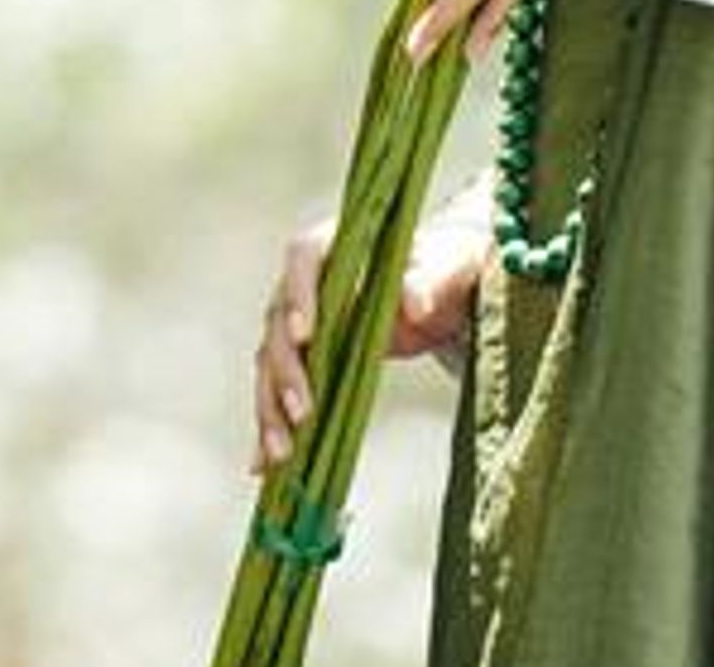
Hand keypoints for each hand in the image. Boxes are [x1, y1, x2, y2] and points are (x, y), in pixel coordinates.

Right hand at [250, 198, 491, 474]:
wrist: (440, 289)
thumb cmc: (444, 267)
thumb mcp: (449, 267)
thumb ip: (430, 279)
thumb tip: (413, 302)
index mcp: (336, 246)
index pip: (303, 258)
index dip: (298, 294)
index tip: (305, 333)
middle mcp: (305, 285)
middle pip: (279, 323)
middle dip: (286, 371)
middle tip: (302, 412)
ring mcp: (300, 326)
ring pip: (272, 365)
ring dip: (271, 409)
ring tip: (282, 453)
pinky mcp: (305, 362)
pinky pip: (279, 394)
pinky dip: (271, 429)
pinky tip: (265, 468)